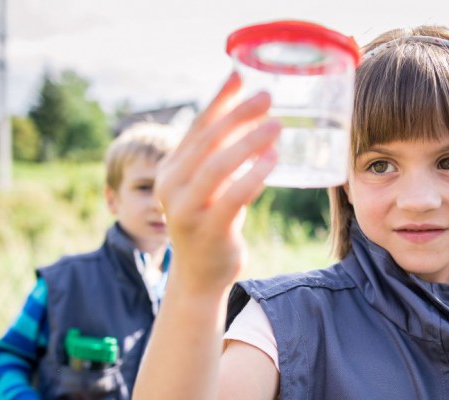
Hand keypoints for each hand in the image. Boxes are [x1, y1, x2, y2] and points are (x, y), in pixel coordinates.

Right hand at [155, 72, 280, 293]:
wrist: (201, 275)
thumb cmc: (212, 223)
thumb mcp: (212, 186)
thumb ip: (222, 157)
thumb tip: (254, 118)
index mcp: (170, 169)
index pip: (196, 126)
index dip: (219, 99)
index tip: (241, 75)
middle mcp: (170, 185)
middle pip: (207, 140)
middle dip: (238, 114)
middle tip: (268, 97)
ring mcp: (184, 208)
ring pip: (217, 165)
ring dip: (250, 141)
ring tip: (277, 126)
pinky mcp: (206, 229)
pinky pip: (232, 196)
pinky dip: (254, 175)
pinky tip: (274, 160)